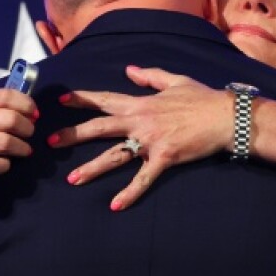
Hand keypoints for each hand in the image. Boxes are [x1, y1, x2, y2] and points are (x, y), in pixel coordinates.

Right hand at [0, 88, 37, 187]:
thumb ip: (0, 108)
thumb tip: (32, 113)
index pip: (6, 96)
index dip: (26, 104)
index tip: (34, 114)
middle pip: (10, 119)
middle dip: (27, 128)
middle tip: (29, 134)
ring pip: (5, 142)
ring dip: (21, 148)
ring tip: (25, 150)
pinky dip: (5, 165)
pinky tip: (6, 163)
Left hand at [49, 65, 229, 210]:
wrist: (225, 116)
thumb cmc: (202, 98)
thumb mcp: (174, 80)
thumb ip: (150, 75)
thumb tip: (130, 70)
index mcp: (141, 103)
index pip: (105, 100)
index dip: (82, 99)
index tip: (61, 99)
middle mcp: (140, 122)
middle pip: (99, 128)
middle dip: (73, 135)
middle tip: (50, 142)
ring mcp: (151, 141)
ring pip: (115, 156)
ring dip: (92, 168)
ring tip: (72, 180)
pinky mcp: (164, 158)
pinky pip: (143, 179)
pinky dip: (130, 193)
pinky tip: (115, 206)